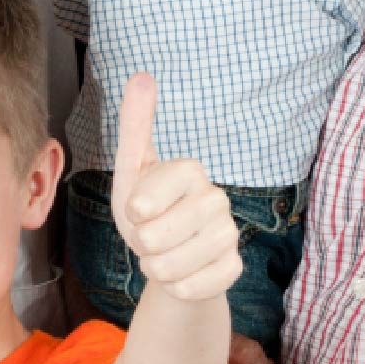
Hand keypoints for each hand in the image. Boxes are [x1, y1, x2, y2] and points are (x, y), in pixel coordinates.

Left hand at [111, 73, 242, 301]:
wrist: (168, 256)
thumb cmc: (145, 209)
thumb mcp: (131, 168)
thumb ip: (136, 124)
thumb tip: (142, 75)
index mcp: (190, 170)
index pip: (146, 199)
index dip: (134, 210)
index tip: (137, 208)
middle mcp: (217, 199)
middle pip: (155, 236)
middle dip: (139, 243)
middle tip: (148, 235)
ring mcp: (229, 235)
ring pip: (171, 266)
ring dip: (154, 267)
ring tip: (160, 254)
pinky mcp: (232, 269)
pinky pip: (190, 288)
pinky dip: (174, 287)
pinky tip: (180, 274)